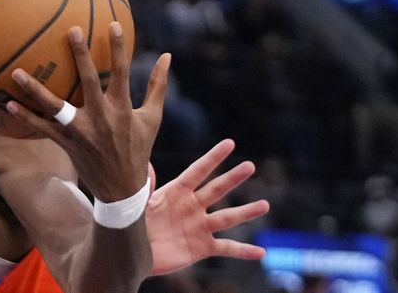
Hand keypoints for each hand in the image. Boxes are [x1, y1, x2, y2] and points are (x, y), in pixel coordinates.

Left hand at [6, 23, 168, 201]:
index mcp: (122, 109)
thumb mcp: (152, 119)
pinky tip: (9, 103)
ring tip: (16, 72)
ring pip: (55, 107)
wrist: (122, 189)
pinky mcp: (66, 144)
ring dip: (35, 90)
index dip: (118, 48)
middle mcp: (101, 118)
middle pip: (89, 81)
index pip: (122, 72)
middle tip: (71, 30)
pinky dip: (25, 117)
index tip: (112, 24)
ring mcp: (81, 132)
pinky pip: (41, 129)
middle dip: (81, 56)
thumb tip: (167, 56)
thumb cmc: (137, 148)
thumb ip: (158, 86)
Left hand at [145, 139, 270, 274]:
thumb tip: (142, 161)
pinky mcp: (202, 247)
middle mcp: (192, 207)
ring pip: (227, 217)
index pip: (198, 171)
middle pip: (216, 190)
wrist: (132, 251)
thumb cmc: (132, 222)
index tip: (230, 143)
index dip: (213, 158)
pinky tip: (261, 252)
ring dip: (246, 212)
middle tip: (250, 166)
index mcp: (176, 192)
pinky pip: (227, 248)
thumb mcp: (138, 201)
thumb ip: (145, 185)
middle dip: (233, 178)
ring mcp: (199, 227)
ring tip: (265, 205)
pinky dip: (244, 251)